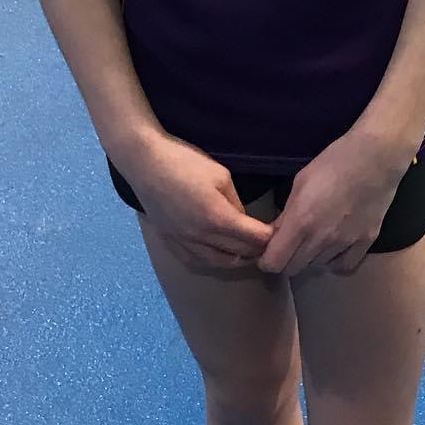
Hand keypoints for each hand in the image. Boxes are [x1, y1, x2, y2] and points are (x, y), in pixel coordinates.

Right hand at [118, 132, 273, 273]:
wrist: (144, 162)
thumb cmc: (184, 162)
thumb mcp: (220, 175)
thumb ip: (235, 202)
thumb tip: (241, 219)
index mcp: (217, 218)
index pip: (254, 239)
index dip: (271, 238)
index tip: (281, 232)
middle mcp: (201, 237)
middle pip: (240, 253)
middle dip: (258, 249)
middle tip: (270, 241)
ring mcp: (184, 242)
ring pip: (219, 263)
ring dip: (238, 259)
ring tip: (249, 250)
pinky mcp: (171, 241)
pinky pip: (197, 261)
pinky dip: (215, 260)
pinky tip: (221, 253)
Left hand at [257, 128, 410, 277]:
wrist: (375, 158)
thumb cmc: (334, 162)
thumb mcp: (300, 182)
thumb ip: (287, 213)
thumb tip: (275, 234)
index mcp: (301, 221)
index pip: (275, 262)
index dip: (266, 260)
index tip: (267, 252)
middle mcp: (322, 238)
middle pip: (293, 268)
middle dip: (285, 259)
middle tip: (289, 244)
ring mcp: (345, 243)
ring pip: (317, 266)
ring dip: (310, 257)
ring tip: (314, 238)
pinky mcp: (365, 242)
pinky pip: (343, 266)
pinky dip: (333, 261)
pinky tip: (333, 248)